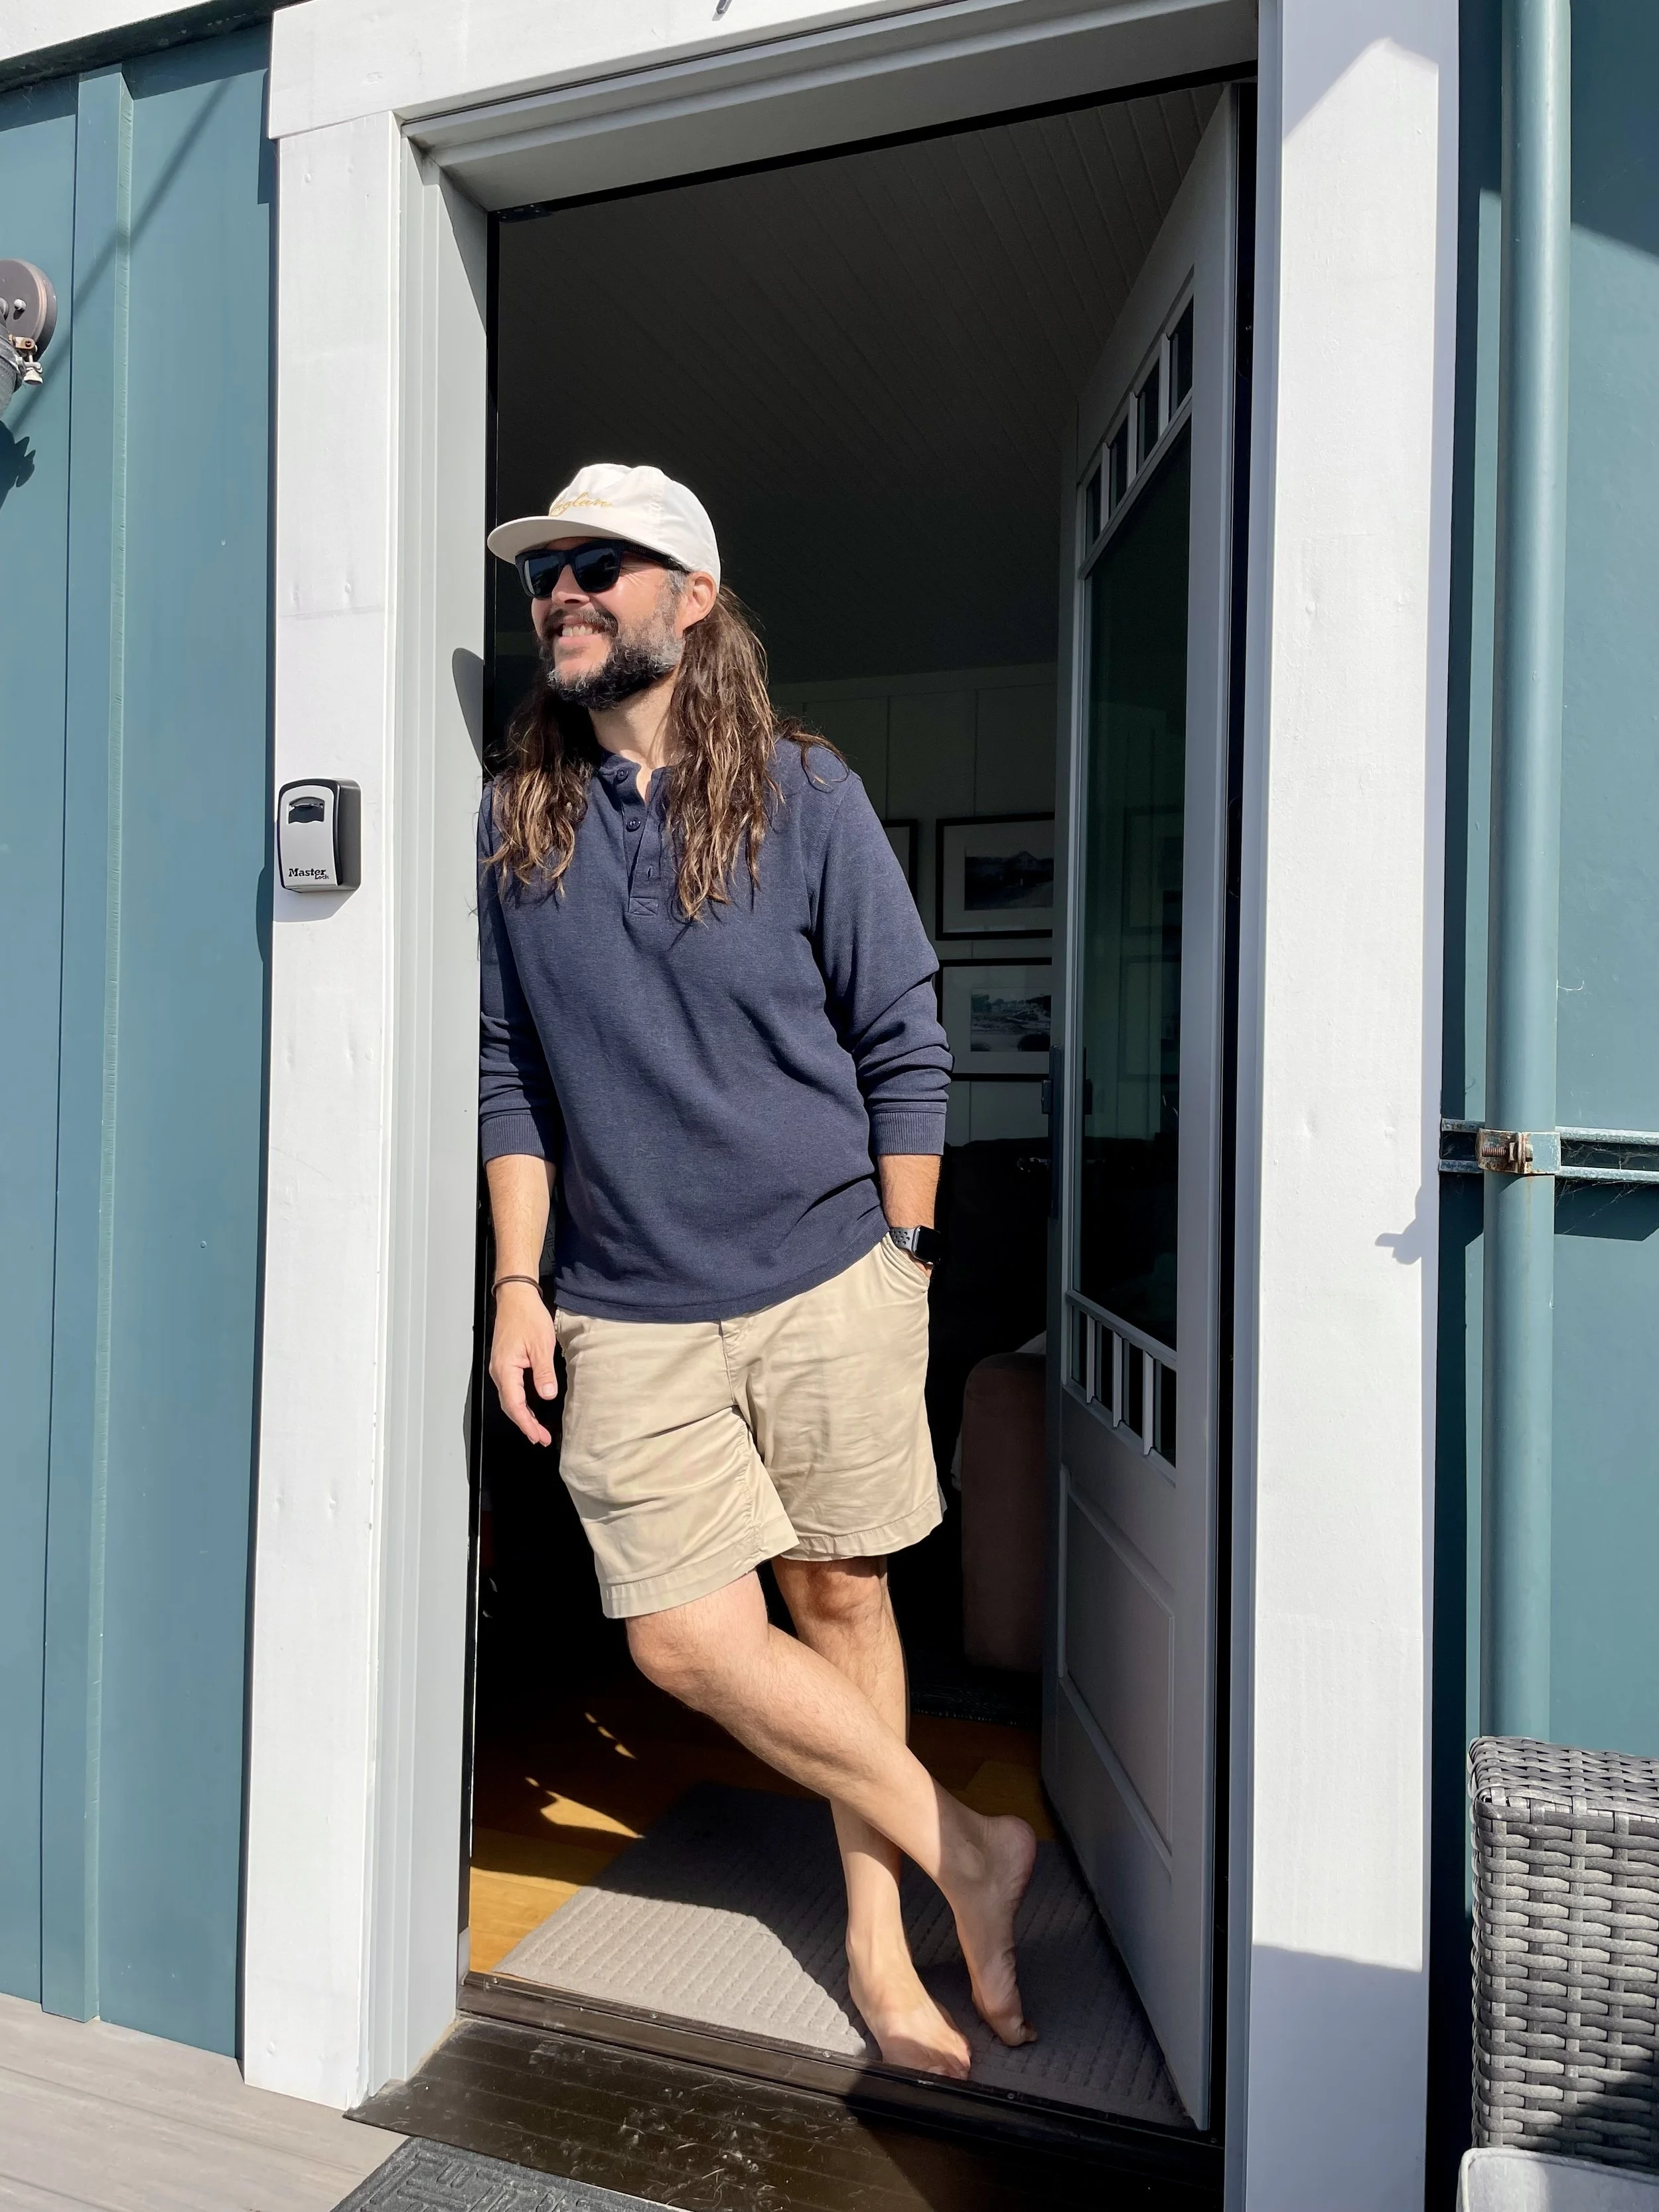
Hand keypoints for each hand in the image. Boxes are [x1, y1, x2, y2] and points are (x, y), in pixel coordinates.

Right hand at [489, 1281, 558, 1445]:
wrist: (516, 1296)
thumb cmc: (527, 1316)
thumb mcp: (541, 1345)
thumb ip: (543, 1373)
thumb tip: (547, 1396)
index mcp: (505, 1369)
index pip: (515, 1405)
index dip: (527, 1424)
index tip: (538, 1437)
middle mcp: (499, 1371)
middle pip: (509, 1406)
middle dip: (525, 1424)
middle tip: (541, 1438)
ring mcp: (500, 1367)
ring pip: (509, 1399)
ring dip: (523, 1415)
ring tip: (537, 1429)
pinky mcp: (505, 1363)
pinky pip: (511, 1389)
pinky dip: (520, 1402)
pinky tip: (531, 1407)